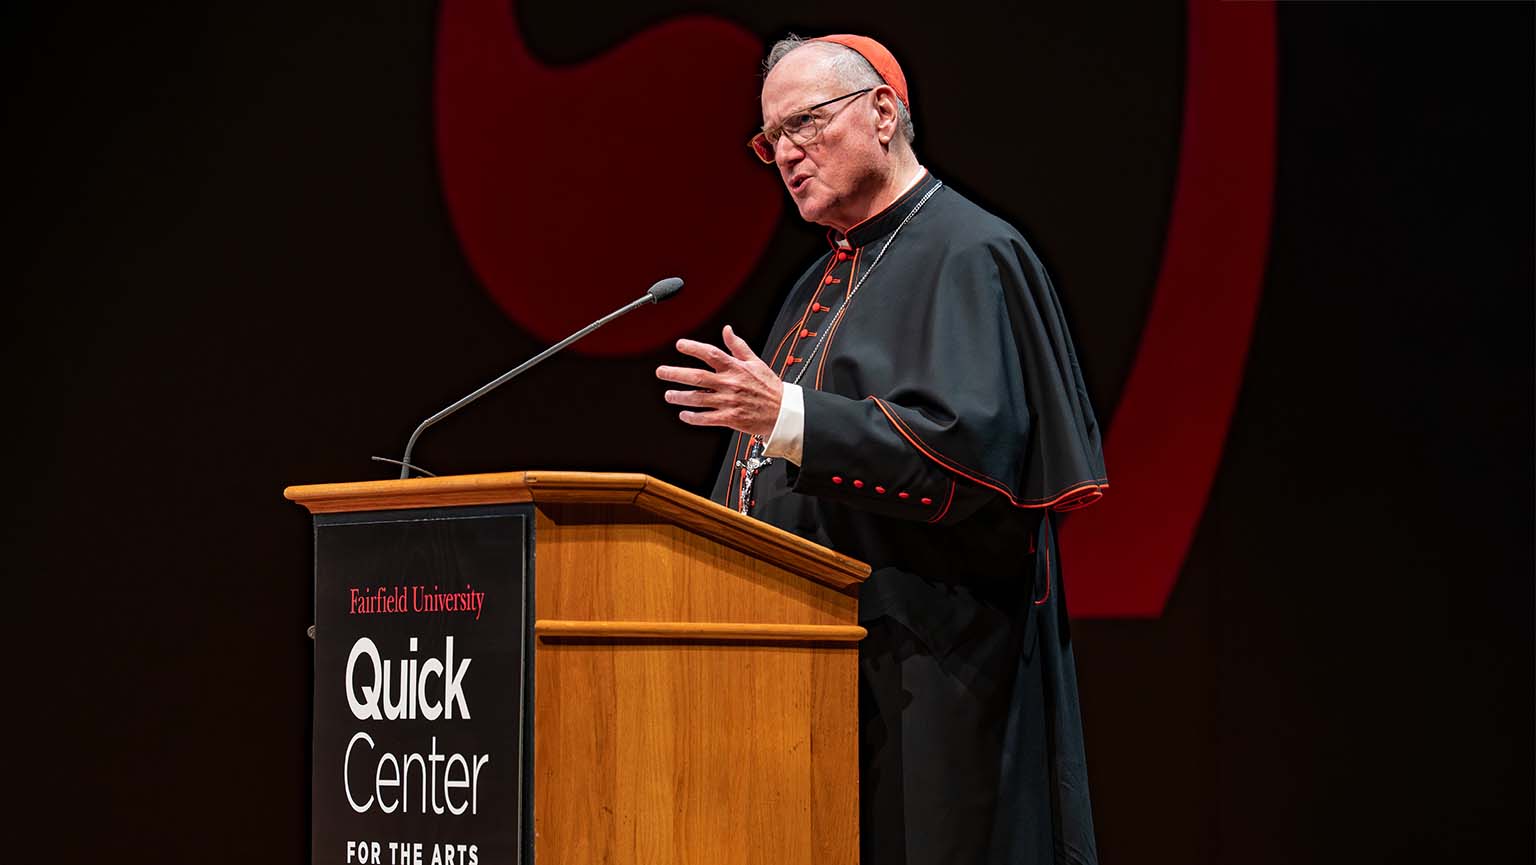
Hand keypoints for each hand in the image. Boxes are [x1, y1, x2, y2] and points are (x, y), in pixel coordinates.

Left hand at [656, 325, 782, 437]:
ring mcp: (728, 402)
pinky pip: (707, 418)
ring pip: (698, 398)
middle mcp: (730, 384)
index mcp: (735, 368)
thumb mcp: (756, 362)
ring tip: (669, 395)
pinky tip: (684, 415)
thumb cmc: (769, 387)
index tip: (680, 345)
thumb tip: (727, 330)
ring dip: (681, 397)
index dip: (694, 348)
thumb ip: (738, 346)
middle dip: (676, 374)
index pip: (711, 354)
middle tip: (661, 372)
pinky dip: (694, 417)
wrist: (783, 412)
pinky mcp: (730, 418)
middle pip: (697, 377)